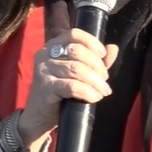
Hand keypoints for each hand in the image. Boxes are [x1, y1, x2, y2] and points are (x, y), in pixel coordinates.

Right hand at [16, 29, 118, 151]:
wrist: (39, 117)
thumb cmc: (60, 93)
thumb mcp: (78, 74)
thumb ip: (95, 60)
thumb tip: (113, 48)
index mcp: (53, 46)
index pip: (74, 34)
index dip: (91, 42)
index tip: (103, 54)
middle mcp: (45, 54)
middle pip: (78, 51)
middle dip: (97, 66)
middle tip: (104, 80)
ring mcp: (43, 69)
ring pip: (77, 69)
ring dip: (95, 81)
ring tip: (103, 91)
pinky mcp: (45, 87)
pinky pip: (72, 86)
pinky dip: (88, 92)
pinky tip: (95, 98)